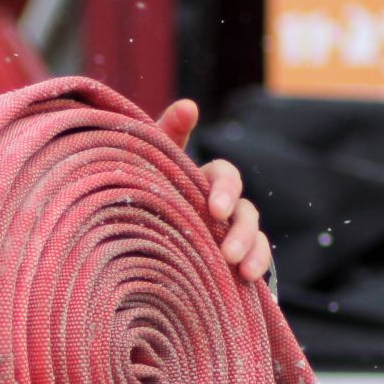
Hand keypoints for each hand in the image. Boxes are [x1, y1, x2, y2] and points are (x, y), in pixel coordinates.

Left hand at [156, 98, 272, 283]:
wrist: (125, 249)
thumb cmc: (138, 197)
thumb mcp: (148, 167)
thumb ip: (166, 136)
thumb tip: (189, 105)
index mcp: (201, 182)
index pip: (223, 175)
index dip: (224, 186)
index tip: (214, 207)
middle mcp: (220, 208)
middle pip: (242, 207)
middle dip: (239, 226)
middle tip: (225, 243)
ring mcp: (228, 234)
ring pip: (253, 233)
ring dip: (251, 247)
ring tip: (240, 267)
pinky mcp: (231, 261)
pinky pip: (255, 260)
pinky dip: (258, 265)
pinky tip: (248, 278)